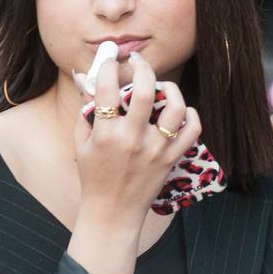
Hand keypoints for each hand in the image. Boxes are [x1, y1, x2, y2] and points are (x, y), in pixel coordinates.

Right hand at [71, 53, 201, 221]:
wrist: (112, 212)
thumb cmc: (93, 176)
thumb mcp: (81, 142)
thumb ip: (84, 107)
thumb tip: (82, 75)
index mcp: (104, 135)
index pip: (106, 89)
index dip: (107, 66)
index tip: (110, 60)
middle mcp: (131, 140)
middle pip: (144, 92)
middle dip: (142, 68)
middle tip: (138, 61)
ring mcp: (155, 150)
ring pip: (174, 109)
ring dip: (170, 90)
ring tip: (162, 86)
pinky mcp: (170, 159)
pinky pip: (191, 131)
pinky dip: (190, 115)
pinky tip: (181, 110)